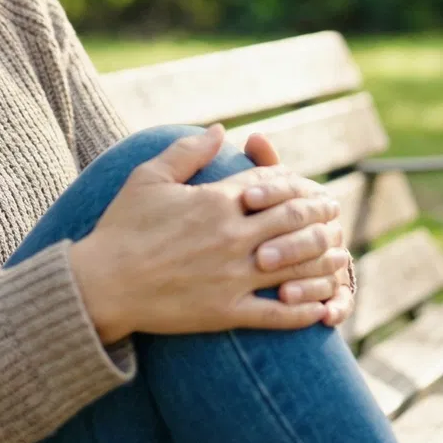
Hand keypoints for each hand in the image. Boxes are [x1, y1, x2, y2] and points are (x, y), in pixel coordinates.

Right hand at [68, 125, 345, 342]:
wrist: (100, 285)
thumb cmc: (121, 228)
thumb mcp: (148, 178)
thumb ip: (188, 150)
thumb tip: (220, 128)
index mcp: (216, 202)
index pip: (272, 186)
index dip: (295, 183)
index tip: (308, 185)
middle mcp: (231, 237)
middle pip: (294, 222)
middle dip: (321, 217)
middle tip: (336, 215)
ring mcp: (232, 277)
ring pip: (295, 267)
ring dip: (325, 262)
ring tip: (342, 257)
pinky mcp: (226, 313)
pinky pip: (277, 315)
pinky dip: (305, 311)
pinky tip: (321, 308)